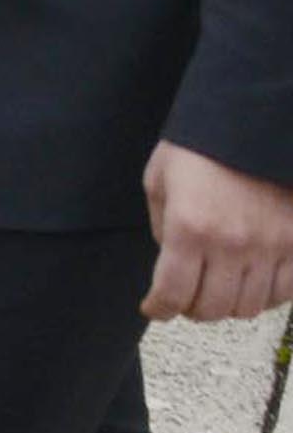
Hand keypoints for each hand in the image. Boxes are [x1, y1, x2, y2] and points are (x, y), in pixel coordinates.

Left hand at [141, 141, 292, 321]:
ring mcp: (270, 247)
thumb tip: (170, 262)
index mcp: (189, 228)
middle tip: (185, 299)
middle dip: (191, 309)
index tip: (154, 308)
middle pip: (211, 308)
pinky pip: (284, 294)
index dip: (159, 308)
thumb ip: (162, 227)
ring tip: (217, 290)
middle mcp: (231, 245)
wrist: (250, 123)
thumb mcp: (160, 180)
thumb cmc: (198, 148)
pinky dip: (265, 297)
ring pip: (248, 307)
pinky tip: (251, 283)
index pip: (172, 292)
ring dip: (228, 305)